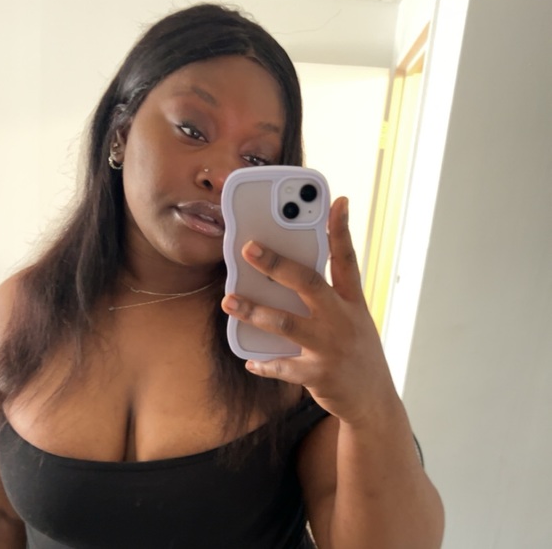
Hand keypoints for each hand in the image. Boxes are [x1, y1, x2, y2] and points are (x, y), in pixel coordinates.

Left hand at [221, 196, 398, 424]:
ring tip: (229, 301)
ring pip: (286, 323)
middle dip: (277, 264)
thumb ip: (330, 298)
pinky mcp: (318, 374)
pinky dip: (264, 363)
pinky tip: (250, 360)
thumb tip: (290, 277)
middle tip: (249, 248)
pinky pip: (283, 367)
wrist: (374, 401)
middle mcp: (343, 319)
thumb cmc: (358, 352)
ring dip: (254, 310)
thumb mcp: (354, 320)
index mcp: (353, 302)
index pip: (347, 259)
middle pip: (308, 283)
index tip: (337, 202)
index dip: (342, 230)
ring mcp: (330, 347)